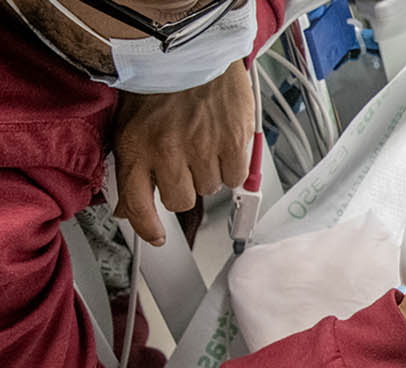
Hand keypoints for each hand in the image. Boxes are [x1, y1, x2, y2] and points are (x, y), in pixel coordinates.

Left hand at [112, 60, 254, 245]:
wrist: (191, 49)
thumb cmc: (160, 84)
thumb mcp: (130, 125)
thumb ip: (130, 169)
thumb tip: (129, 209)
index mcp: (135, 148)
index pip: (137, 206)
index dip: (148, 227)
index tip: (156, 237)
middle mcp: (166, 153)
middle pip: (179, 200)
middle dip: (183, 187)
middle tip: (185, 163)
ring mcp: (201, 150)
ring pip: (209, 189)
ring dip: (208, 172)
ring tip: (204, 143)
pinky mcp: (232, 143)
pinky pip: (234, 177)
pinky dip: (232, 166)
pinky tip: (223, 144)